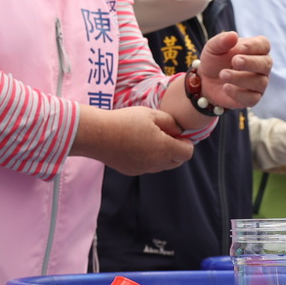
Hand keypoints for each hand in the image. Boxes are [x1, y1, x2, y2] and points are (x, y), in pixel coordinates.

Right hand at [71, 105, 194, 174]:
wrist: (98, 135)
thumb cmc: (125, 121)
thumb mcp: (151, 114)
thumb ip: (170, 122)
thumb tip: (178, 130)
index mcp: (164, 148)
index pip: (187, 152)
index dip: (186, 142)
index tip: (177, 133)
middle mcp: (157, 163)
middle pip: (177, 161)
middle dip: (176, 149)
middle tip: (165, 135)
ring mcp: (144, 169)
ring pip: (162, 165)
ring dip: (162, 155)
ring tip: (149, 138)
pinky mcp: (132, 170)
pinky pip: (148, 166)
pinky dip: (148, 158)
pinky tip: (136, 145)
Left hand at [193, 32, 271, 109]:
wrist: (205, 81)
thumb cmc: (214, 60)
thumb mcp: (213, 48)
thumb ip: (222, 41)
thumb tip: (233, 35)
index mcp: (255, 49)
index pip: (264, 45)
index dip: (254, 46)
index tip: (239, 48)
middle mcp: (261, 66)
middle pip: (266, 63)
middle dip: (250, 62)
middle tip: (234, 61)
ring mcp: (259, 83)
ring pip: (259, 82)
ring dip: (240, 78)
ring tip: (223, 74)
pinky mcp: (252, 98)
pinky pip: (252, 98)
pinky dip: (238, 93)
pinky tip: (226, 87)